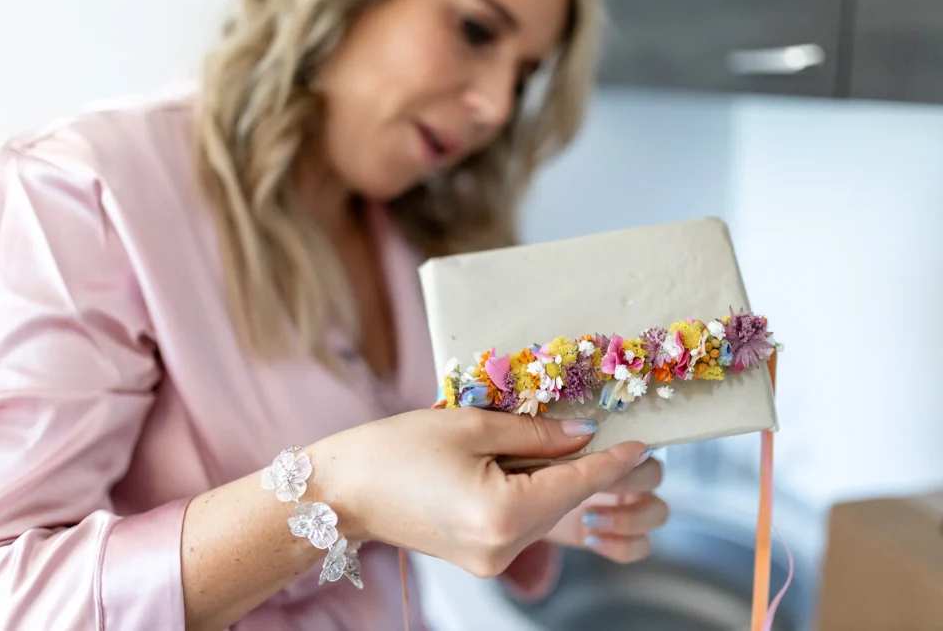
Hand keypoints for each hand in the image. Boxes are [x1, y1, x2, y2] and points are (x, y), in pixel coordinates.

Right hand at [308, 408, 647, 578]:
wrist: (344, 492)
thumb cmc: (396, 449)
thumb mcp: (470, 426)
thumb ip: (535, 433)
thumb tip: (584, 433)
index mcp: (502, 513)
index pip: (578, 484)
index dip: (613, 462)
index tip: (642, 444)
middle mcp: (503, 547)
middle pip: (567, 503)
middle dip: (592, 471)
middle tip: (610, 437)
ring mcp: (493, 560)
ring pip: (549, 515)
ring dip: (563, 483)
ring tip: (565, 447)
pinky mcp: (482, 559)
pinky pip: (526, 524)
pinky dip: (537, 497)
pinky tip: (533, 471)